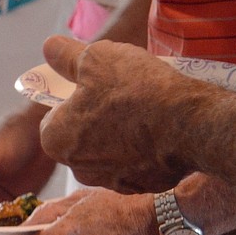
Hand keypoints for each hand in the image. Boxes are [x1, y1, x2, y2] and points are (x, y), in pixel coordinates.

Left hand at [39, 35, 197, 192]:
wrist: (186, 127)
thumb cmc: (134, 90)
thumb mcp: (97, 58)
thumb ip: (68, 56)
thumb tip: (49, 47)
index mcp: (55, 141)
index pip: (53, 117)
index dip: (72, 97)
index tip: (94, 84)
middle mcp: (76, 169)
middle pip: (80, 136)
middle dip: (95, 116)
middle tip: (121, 93)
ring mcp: (108, 182)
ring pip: (107, 151)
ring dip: (119, 134)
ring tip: (143, 109)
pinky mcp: (138, 187)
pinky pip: (134, 164)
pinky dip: (141, 149)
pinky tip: (158, 129)